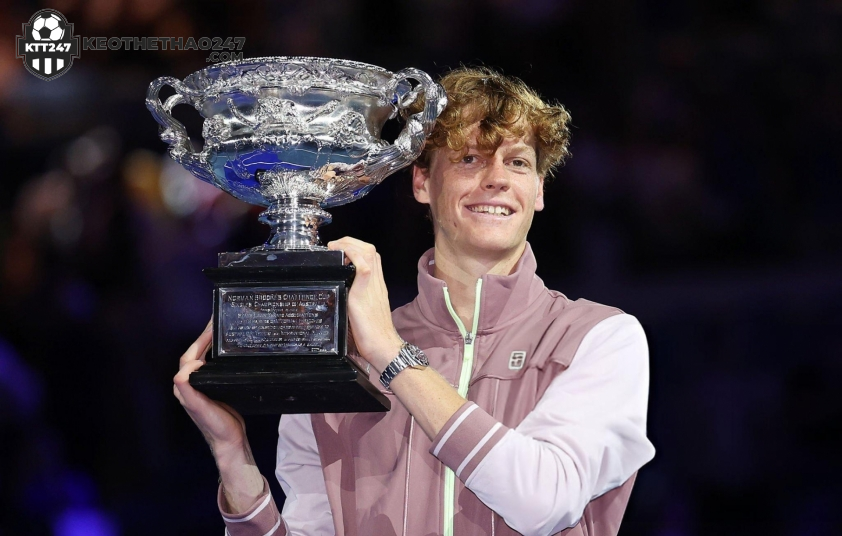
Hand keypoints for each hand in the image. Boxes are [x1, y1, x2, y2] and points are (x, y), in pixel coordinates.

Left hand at [173, 319, 246, 459]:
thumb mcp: (199, 406)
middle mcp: (190, 385)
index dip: (199, 341)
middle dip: (204, 337)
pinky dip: (217, 354)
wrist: (229, 442)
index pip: (188, 356)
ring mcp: (202, 387)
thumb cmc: (215, 425)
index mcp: (184, 386)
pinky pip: (212, 366)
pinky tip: (227, 350)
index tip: (212, 328)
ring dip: (210, 344)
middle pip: (194, 354)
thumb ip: (188, 386)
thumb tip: (189, 364)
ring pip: (202, 358)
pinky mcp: (214, 389)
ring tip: (221, 331)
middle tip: (217, 323)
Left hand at [327, 237, 402, 372]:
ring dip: (349, 245)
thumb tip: (338, 298)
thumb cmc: (374, 336)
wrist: (384, 348)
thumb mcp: (364, 312)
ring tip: (335, 248)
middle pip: (369, 249)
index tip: (340, 250)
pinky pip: (364, 268)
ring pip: (367, 253)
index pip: (371, 257)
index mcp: (376, 286)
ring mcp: (372, 287)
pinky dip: (353, 257)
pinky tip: (342, 257)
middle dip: (350, 241)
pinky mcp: (365, 295)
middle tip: (334, 246)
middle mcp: (376, 283)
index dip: (355, 247)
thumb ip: (356, 301)